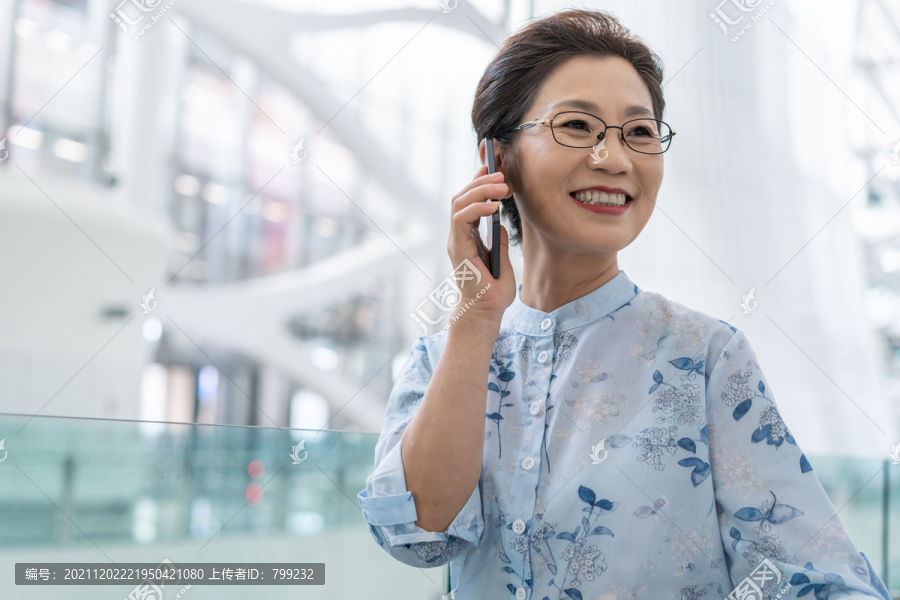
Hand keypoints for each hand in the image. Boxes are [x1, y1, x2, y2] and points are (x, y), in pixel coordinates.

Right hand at [446, 164, 516, 324]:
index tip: (493, 167)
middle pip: (461, 197)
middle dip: (481, 181)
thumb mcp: (503, 259)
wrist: (486, 313)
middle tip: (502, 175)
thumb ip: (498, 240)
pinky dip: (476, 208)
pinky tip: (494, 206)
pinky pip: (461, 220)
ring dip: (480, 190)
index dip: (478, 182)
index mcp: (467, 236)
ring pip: (459, 203)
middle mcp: (458, 236)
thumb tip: (499, 222)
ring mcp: (456, 242)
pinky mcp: (458, 249)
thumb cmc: (493, 292)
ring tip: (502, 187)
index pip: (467, 201)